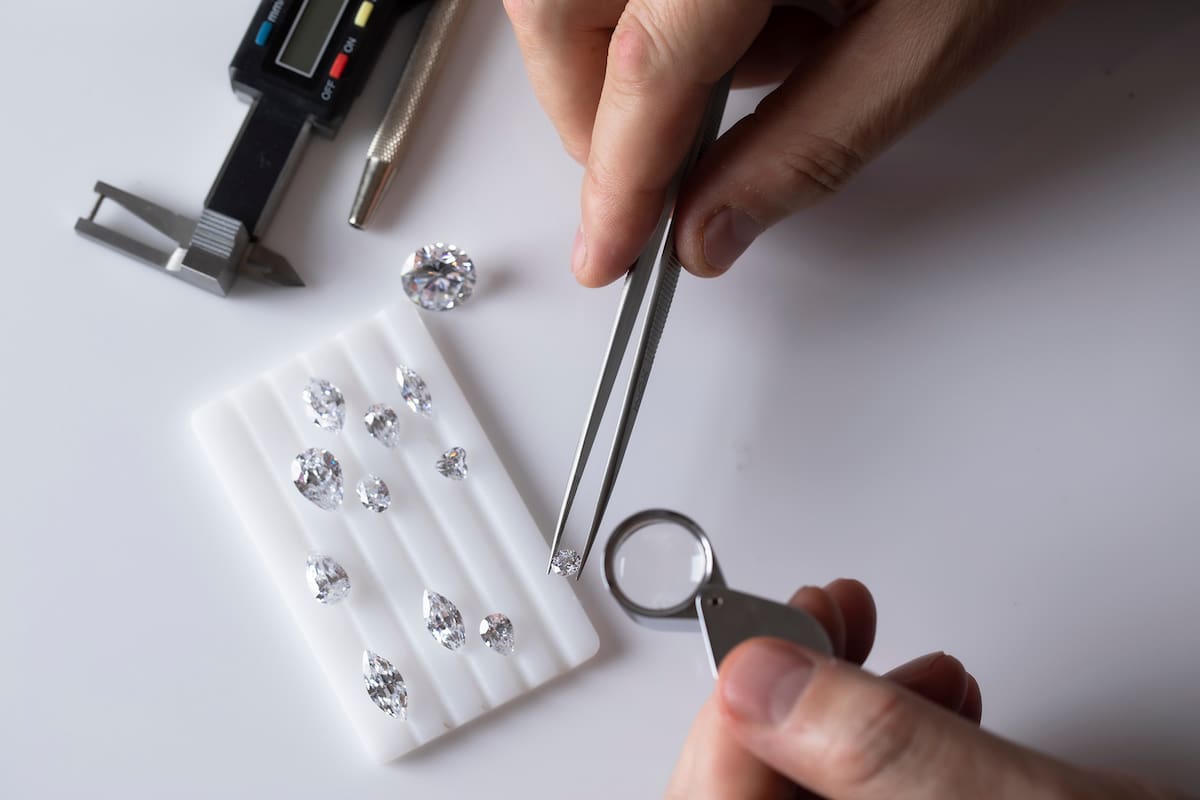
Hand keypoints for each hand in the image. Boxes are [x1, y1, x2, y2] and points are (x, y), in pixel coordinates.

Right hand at [504, 0, 1065, 285]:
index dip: (616, 178)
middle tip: (663, 169)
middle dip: (596, 110)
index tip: (606, 250)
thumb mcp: (934, 30)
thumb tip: (713, 225)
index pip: (644, 70)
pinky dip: (667, 5)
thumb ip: (811, 140)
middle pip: (561, 12)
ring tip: (781, 49)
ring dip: (645, 51)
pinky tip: (769, 6)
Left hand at [665, 579, 1183, 798]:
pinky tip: (931, 688)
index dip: (730, 710)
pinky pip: (866, 781)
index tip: (763, 637)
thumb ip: (872, 746)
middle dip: (786, 685)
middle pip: (755, 782)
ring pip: (813, 774)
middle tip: (815, 616)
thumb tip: (755, 678)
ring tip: (864, 633)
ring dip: (838, 693)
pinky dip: (889, 725)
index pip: (719, 799)